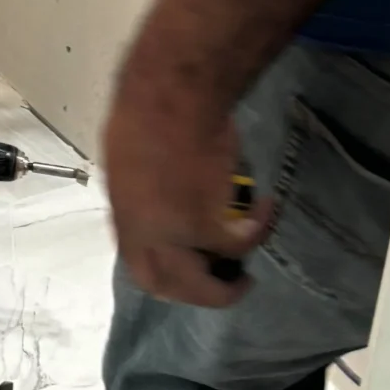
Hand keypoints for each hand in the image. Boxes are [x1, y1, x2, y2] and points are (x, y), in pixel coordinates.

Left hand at [103, 60, 266, 308]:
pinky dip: (259, 230)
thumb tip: (160, 203)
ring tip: (246, 277)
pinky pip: (240, 243)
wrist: (169, 95)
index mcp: (122, 215)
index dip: (164, 275)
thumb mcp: (127, 159)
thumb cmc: (145, 110)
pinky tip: (266, 209)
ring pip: (203, 283)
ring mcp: (172, 234)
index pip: (138, 266)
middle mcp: (143, 233)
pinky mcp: (206, 225)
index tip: (187, 270)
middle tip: (221, 285)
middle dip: (195, 294)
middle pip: (166, 286)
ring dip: (227, 287)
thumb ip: (143, 192)